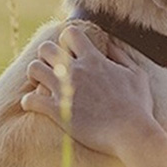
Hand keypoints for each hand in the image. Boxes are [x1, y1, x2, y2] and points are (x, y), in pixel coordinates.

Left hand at [20, 26, 159, 157]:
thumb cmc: (138, 106)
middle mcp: (75, 71)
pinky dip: (29, 101)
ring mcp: (64, 90)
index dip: (66, 40)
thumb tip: (110, 44)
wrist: (131, 133)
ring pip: (33, 69)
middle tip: (52, 68)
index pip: (69, 33)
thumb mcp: (137, 74)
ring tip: (41, 84)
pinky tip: (36, 105)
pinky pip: (30, 99)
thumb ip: (121, 56)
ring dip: (35, 75)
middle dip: (46, 55)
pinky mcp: (57, 111)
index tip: (70, 52)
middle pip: (45, 48)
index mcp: (93, 60)